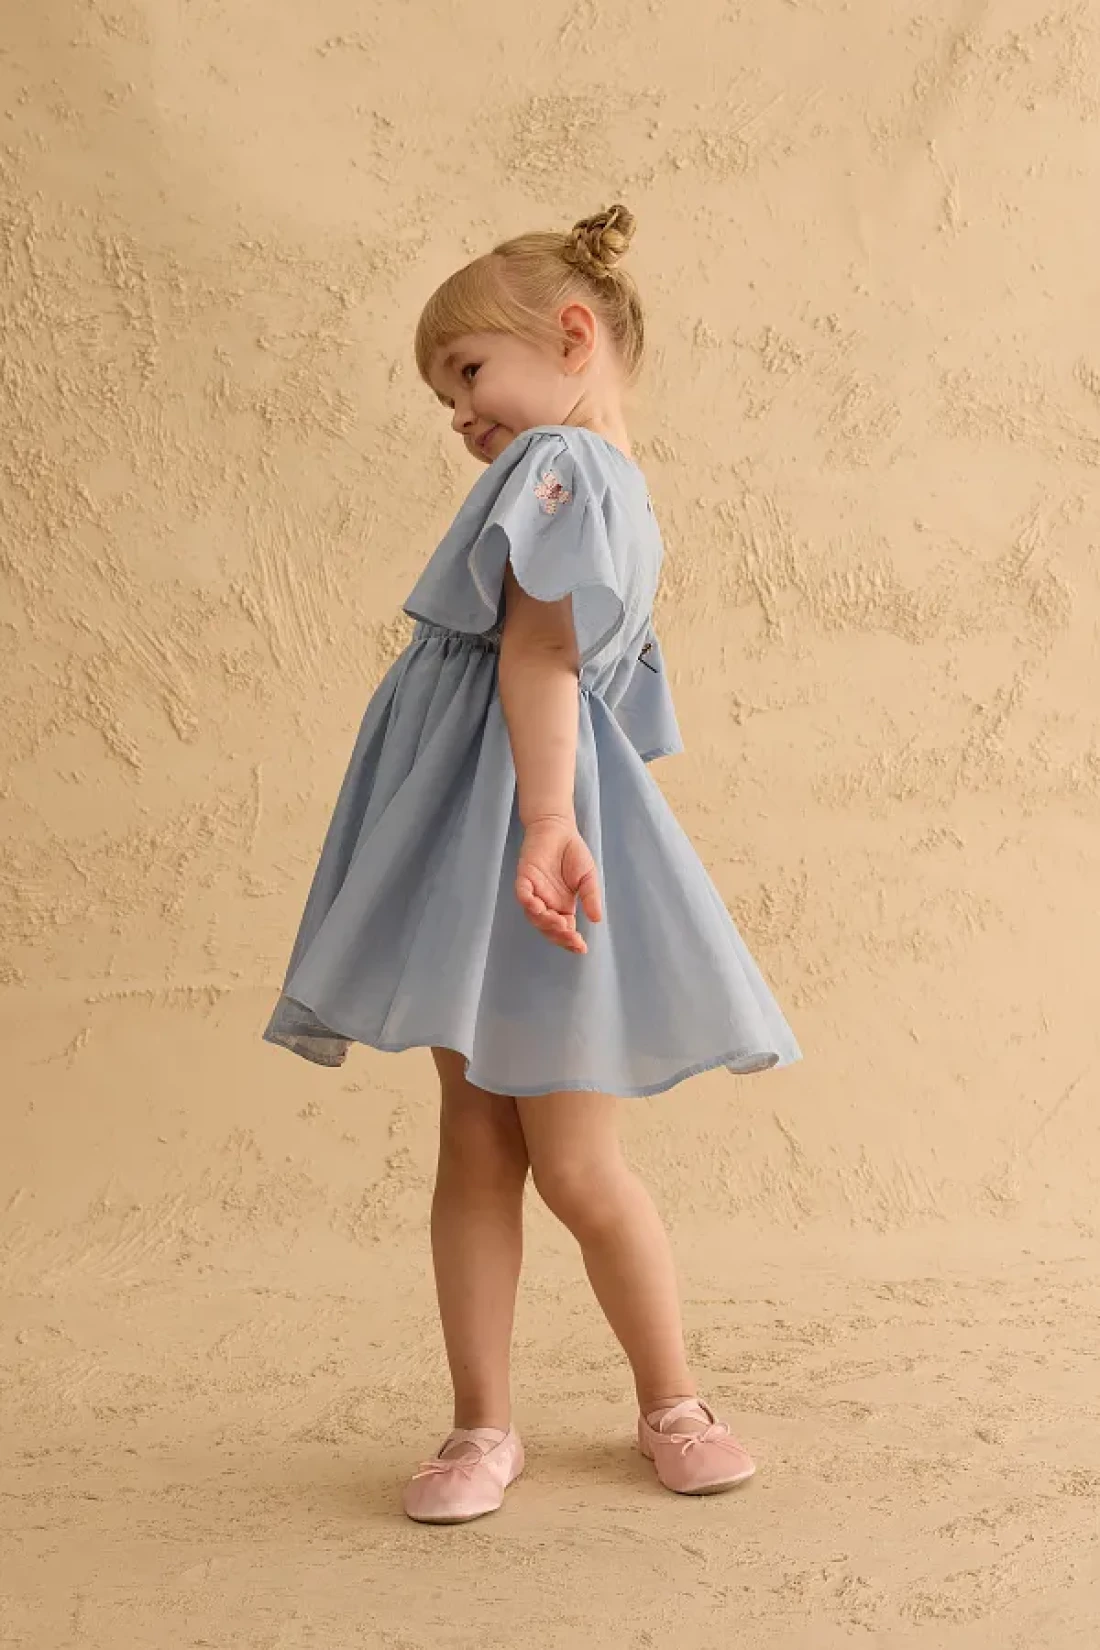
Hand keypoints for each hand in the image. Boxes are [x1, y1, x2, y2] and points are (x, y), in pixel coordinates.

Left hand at [515, 814, 602, 953]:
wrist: (559, 829)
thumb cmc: (573, 853)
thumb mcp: (588, 878)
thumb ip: (590, 897)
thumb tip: (597, 919)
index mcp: (562, 907)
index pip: (564, 930)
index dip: (570, 941)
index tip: (581, 948)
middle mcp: (547, 904)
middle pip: (548, 928)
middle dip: (559, 936)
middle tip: (571, 937)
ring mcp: (534, 892)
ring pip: (534, 916)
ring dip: (545, 922)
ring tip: (559, 924)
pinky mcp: (524, 878)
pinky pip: (523, 894)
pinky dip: (528, 902)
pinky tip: (537, 906)